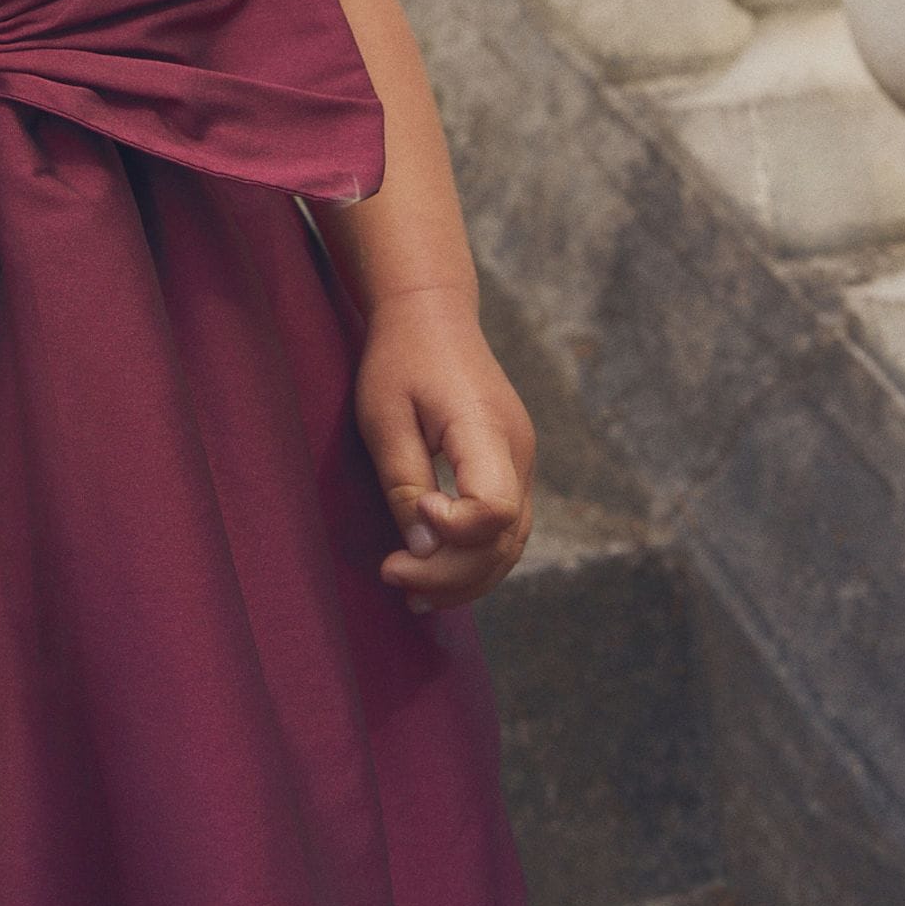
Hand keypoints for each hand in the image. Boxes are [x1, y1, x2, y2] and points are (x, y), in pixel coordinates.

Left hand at [353, 285, 535, 615]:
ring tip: (410, 592)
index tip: (416, 513)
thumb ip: (403, 483)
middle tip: (391, 573)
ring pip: (510, 544)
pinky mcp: (511, 468)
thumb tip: (422, 551)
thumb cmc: (400, 359)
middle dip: (449, 573)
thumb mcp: (383, 415)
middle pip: (503, 540)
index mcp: (486, 428)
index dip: (456, 530)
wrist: (432, 313)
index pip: (495, 507)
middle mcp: (517, 451)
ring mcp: (521, 461)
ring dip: (464, 578)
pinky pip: (504, 529)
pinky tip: (435, 572)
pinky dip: (474, 558)